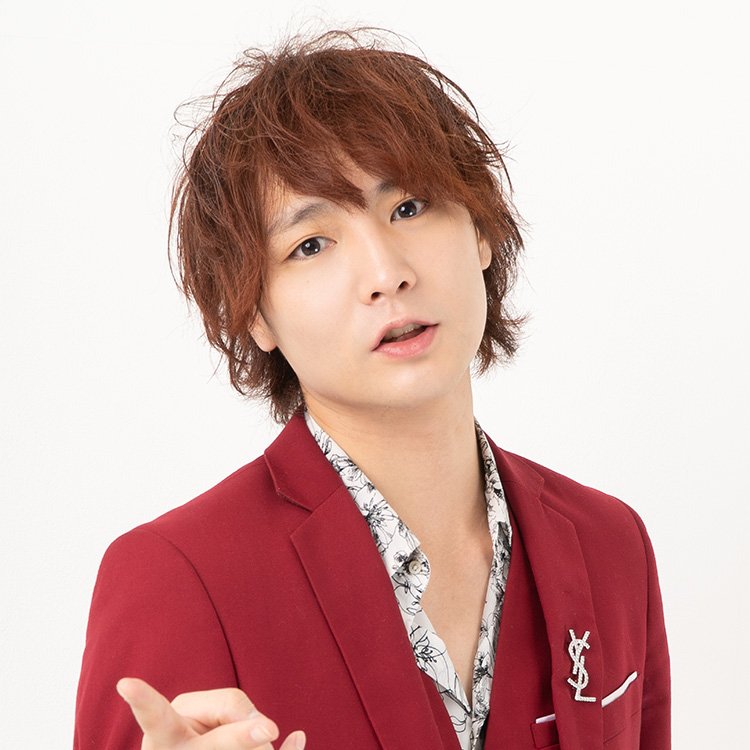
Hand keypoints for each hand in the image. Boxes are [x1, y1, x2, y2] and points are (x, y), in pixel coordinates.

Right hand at [116, 677, 305, 749]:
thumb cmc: (192, 737)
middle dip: (243, 735)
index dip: (143, 700)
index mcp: (164, 734)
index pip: (155, 717)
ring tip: (245, 741)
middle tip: (270, 728)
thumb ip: (227, 707)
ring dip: (259, 742)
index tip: (126, 683)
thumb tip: (266, 730)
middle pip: (219, 744)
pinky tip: (299, 738)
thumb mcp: (192, 718)